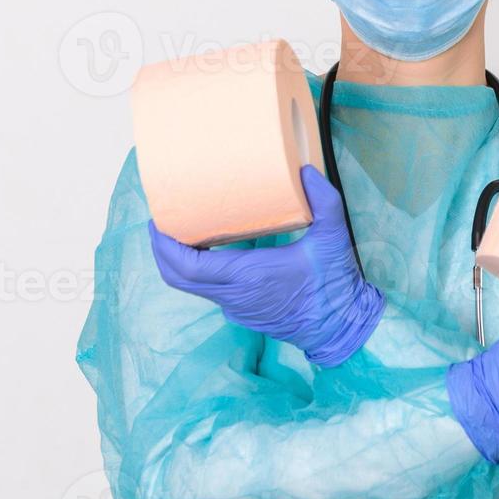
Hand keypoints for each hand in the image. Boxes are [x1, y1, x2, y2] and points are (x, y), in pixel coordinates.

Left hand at [148, 164, 385, 366]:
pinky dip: (196, 271)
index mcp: (249, 274)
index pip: (189, 264)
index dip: (165, 245)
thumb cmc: (335, 286)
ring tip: (178, 232)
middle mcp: (235, 293)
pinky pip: (207, 290)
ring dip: (177, 262)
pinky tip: (207, 250)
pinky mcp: (242, 311)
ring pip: (190, 286)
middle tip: (159, 222)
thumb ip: (323, 201)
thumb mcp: (334, 239)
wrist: (340, 328)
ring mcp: (236, 306)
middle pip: (177, 276)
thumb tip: (306, 170)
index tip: (158, 221)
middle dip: (161, 250)